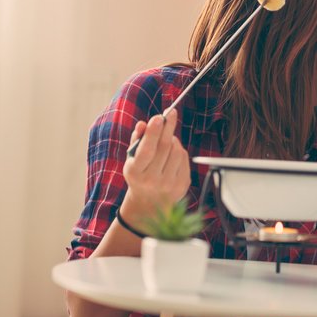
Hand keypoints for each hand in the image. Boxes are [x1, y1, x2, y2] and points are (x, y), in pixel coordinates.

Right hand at [120, 109, 190, 225]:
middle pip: (164, 148)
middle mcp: (152, 180)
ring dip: (173, 139)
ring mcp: (169, 184)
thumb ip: (137, 140)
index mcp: (135, 172)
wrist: (149, 204)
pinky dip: (179, 150)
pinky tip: (172, 153)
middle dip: (168, 127)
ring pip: (176, 151)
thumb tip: (143, 124)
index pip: (146, 150)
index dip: (153, 132)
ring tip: (166, 139)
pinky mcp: (182, 185)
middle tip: (171, 113)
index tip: (159, 117)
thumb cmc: (139, 175)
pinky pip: (184, 159)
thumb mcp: (132, 160)